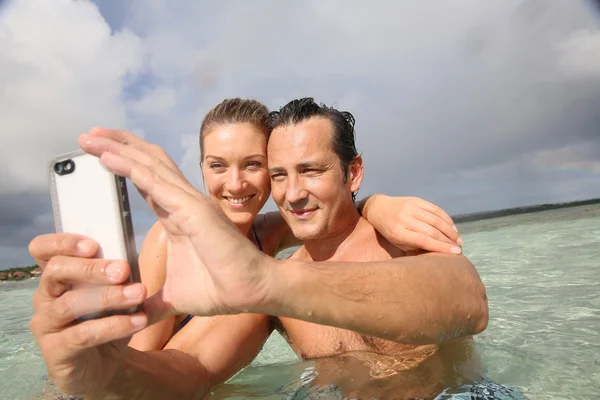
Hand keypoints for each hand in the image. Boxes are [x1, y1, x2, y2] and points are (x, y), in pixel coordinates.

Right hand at [28, 233, 146, 395]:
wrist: (101, 368)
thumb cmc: (105, 320)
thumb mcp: (113, 294)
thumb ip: (118, 275)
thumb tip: (134, 259)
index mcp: (57, 276)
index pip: (43, 250)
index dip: (62, 242)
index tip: (93, 244)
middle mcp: (45, 297)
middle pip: (55, 271)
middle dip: (91, 268)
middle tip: (124, 269)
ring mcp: (46, 324)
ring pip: (70, 303)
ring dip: (108, 297)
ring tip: (139, 294)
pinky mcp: (56, 351)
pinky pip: (83, 335)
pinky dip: (114, 326)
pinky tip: (138, 321)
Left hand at [79, 128, 271, 322]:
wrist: (251, 292)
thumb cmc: (221, 288)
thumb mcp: (174, 297)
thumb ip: (150, 302)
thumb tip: (130, 315)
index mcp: (178, 215)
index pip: (146, 179)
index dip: (124, 162)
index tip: (97, 153)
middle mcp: (183, 202)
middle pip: (146, 162)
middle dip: (116, 145)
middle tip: (87, 136)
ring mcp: (189, 202)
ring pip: (148, 165)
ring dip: (117, 149)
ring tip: (90, 138)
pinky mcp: (193, 210)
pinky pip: (156, 183)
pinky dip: (131, 168)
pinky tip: (108, 158)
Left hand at [361, 195, 462, 253]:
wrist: (378, 208)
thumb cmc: (388, 231)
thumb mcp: (397, 242)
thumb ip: (415, 247)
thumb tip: (438, 253)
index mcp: (397, 232)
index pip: (423, 240)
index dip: (441, 247)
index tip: (455, 252)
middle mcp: (404, 218)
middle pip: (431, 230)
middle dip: (448, 240)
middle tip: (459, 247)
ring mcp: (410, 207)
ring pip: (435, 219)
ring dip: (450, 230)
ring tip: (458, 239)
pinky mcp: (416, 200)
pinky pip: (435, 209)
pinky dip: (446, 218)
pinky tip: (453, 227)